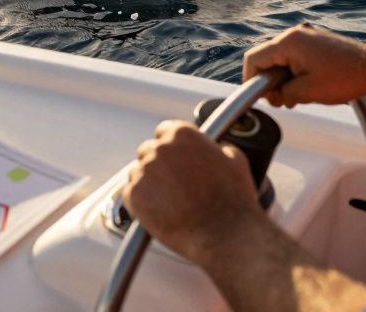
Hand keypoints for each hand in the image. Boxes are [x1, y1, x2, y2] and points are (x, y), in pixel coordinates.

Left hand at [122, 120, 262, 267]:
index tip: (174, 157)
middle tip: (172, 183)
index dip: (170, 145)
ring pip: (137, 172)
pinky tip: (158, 211)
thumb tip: (215, 148)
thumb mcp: (235, 160)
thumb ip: (218, 147)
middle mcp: (160, 148)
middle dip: (159, 165)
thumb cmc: (233, 200)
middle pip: (149, 150)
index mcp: (183, 134)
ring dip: (149, 183)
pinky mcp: (134, 196)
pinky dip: (140, 202)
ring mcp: (144, 172)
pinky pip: (130, 193)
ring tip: (168, 201)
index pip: (165, 130)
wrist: (224, 235)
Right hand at [244, 22, 365, 107]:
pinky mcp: (317, 42)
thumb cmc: (345, 78)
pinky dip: (294, 73)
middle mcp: (296, 34)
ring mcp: (308, 37)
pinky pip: (295, 57)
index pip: (255, 58)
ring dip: (283, 79)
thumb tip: (273, 95)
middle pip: (267, 58)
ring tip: (295, 97)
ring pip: (281, 59)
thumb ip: (281, 93)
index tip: (257, 96)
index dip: (250, 79)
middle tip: (281, 101)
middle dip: (270, 82)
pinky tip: (305, 88)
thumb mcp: (306, 92)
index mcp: (289, 42)